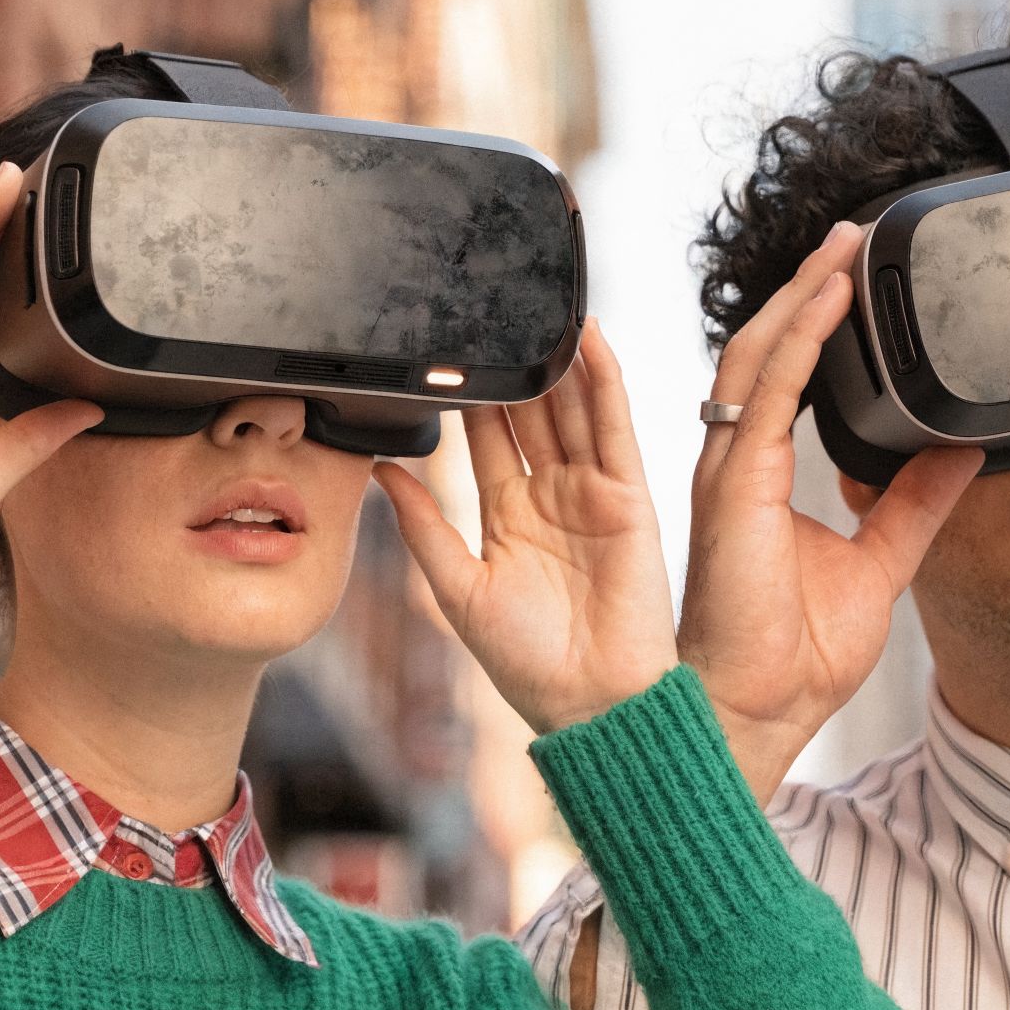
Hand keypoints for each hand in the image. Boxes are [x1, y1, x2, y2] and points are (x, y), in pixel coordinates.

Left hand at [381, 321, 679, 736]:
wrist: (594, 702)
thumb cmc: (528, 665)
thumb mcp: (457, 589)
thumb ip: (424, 526)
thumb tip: (380, 470)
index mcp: (508, 518)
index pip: (486, 440)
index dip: (470, 398)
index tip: (448, 350)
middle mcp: (551, 497)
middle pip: (529, 415)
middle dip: (513, 367)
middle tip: (489, 310)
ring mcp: (593, 492)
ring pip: (571, 410)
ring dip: (558, 362)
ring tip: (539, 308)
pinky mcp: (629, 496)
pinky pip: (614, 427)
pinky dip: (604, 381)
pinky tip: (589, 341)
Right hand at [674, 222, 979, 797]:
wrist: (762, 714)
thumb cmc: (795, 657)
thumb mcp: (884, 562)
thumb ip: (915, 504)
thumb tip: (961, 453)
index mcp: (759, 475)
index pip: (781, 374)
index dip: (812, 320)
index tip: (853, 278)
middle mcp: (735, 461)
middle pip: (765, 347)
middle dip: (805, 287)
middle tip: (849, 238)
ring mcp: (728, 469)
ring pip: (758, 351)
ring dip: (802, 294)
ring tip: (842, 248)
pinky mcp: (735, 485)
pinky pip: (768, 389)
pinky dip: (802, 336)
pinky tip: (831, 298)